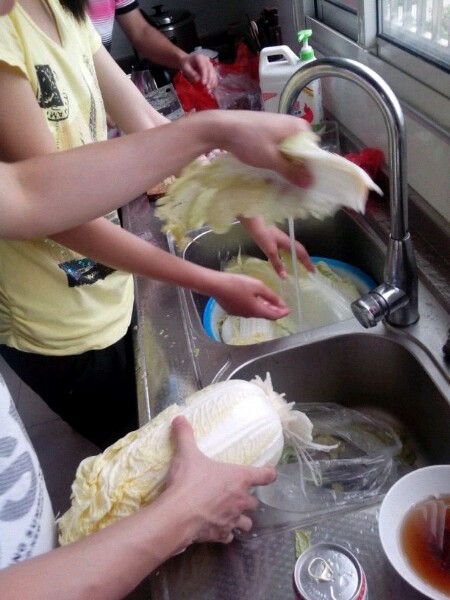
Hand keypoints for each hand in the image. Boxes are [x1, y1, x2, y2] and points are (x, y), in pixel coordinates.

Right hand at [166, 416, 275, 543]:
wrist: (177, 515)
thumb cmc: (188, 481)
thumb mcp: (186, 454)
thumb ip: (185, 435)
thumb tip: (179, 418)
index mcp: (239, 478)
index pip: (265, 475)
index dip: (269, 473)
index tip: (269, 472)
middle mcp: (240, 500)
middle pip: (254, 502)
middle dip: (247, 499)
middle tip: (236, 494)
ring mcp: (232, 519)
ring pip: (247, 523)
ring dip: (242, 519)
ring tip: (231, 515)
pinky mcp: (221, 535)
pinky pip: (230, 536)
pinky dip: (226, 533)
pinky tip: (218, 529)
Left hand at [180, 54, 217, 92]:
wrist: (187, 62)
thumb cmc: (185, 64)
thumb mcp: (185, 68)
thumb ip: (191, 73)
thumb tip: (198, 80)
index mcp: (200, 58)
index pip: (204, 67)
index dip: (205, 76)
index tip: (203, 84)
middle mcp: (207, 61)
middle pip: (211, 71)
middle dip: (210, 81)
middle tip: (207, 89)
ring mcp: (210, 65)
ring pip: (214, 75)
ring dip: (212, 83)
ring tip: (209, 91)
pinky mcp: (211, 71)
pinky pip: (214, 77)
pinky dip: (213, 84)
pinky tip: (211, 90)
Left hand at [208, 111, 312, 187]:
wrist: (221, 127)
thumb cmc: (249, 141)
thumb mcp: (271, 160)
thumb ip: (291, 171)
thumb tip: (310, 183)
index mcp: (299, 126)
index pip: (313, 150)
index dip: (309, 167)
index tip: (303, 182)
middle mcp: (292, 123)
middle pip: (301, 150)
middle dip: (296, 166)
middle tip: (290, 184)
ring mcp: (279, 125)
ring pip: (289, 149)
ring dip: (285, 163)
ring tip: (280, 179)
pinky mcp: (268, 128)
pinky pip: (279, 145)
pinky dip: (276, 156)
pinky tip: (269, 167)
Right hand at [209, 272, 289, 319]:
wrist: (216, 286)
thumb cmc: (238, 284)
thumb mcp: (258, 286)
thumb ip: (271, 296)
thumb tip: (282, 304)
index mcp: (257, 310)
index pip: (273, 315)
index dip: (282, 313)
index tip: (288, 310)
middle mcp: (249, 315)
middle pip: (265, 315)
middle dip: (274, 311)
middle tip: (281, 306)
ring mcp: (240, 314)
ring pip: (256, 313)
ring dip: (264, 308)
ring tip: (269, 302)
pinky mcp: (232, 310)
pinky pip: (248, 310)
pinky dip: (255, 307)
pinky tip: (254, 300)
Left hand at [240, 216, 313, 277]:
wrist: (253, 220)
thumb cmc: (263, 234)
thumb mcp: (270, 251)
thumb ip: (277, 264)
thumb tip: (285, 277)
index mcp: (289, 242)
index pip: (302, 253)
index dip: (308, 263)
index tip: (313, 271)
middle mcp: (288, 240)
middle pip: (300, 250)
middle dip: (305, 260)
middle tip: (309, 270)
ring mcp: (282, 238)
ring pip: (294, 249)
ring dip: (299, 257)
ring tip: (300, 267)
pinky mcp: (276, 238)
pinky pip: (288, 248)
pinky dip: (291, 255)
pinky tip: (286, 259)